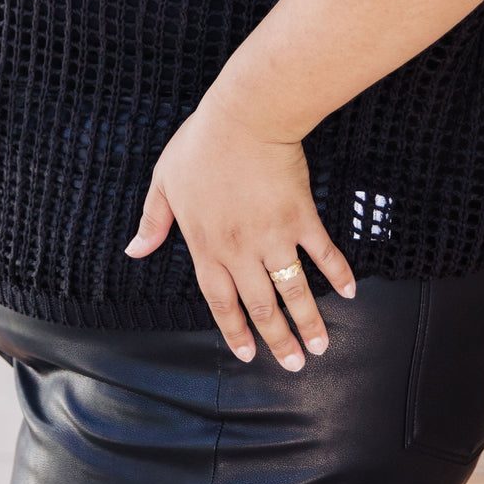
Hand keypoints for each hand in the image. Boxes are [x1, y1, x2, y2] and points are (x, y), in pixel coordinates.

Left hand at [124, 89, 355, 369]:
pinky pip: (323, 253)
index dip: (234, 330)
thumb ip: (153, 221)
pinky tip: (349, 292)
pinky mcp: (301, 217)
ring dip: (309, 322)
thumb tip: (134, 251)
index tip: (249, 354)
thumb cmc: (202, 145)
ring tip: (322, 346)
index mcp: (206, 246)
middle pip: (261, 306)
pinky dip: (337, 274)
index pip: (220, 301)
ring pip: (293, 290)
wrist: (245, 118)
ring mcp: (274, 236)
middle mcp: (240, 251)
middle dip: (278, 340)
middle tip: (295, 365)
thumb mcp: (165, 181)